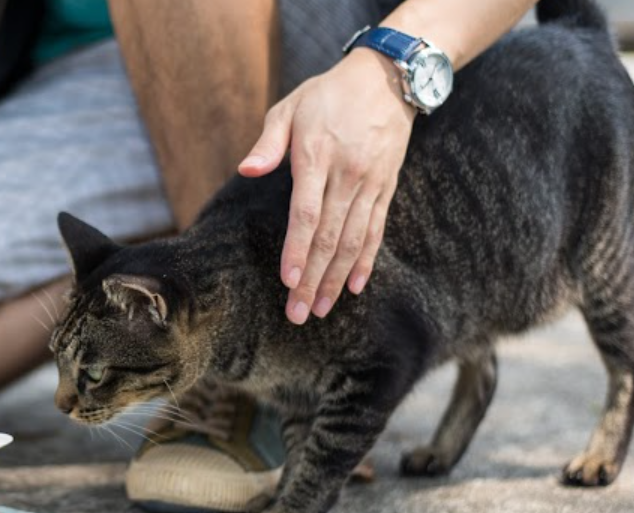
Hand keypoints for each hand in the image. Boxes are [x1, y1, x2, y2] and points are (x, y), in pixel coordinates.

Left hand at [239, 49, 416, 323]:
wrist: (388, 78)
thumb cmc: (327, 95)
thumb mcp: (289, 107)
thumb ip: (268, 143)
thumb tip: (246, 170)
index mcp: (316, 156)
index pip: (307, 213)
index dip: (298, 250)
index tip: (288, 281)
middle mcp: (346, 175)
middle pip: (329, 236)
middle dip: (313, 279)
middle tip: (298, 314)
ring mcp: (370, 184)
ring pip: (353, 240)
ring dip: (336, 278)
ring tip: (320, 309)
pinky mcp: (386, 188)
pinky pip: (377, 230)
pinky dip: (366, 260)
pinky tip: (354, 287)